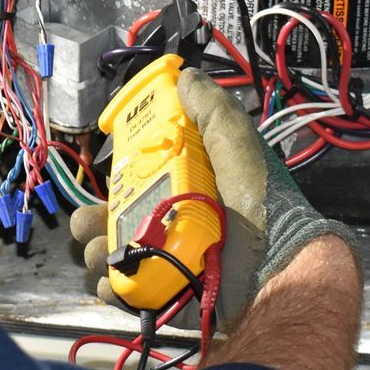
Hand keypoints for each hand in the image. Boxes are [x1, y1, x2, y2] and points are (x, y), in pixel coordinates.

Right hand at [68, 67, 359, 326]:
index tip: (112, 170)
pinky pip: (122, 289)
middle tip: (96, 219)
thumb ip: (211, 108)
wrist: (276, 267)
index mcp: (183, 188)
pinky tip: (116, 278)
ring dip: (96, 251)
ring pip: (108, 254)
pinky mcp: (163, 293)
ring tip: (107, 251)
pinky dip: (111, 286)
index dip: (117, 175)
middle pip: (109, 219)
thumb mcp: (236, 142)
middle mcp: (169, 224)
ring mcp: (164, 261)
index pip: (134, 179)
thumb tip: (186, 76)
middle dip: (92, 219)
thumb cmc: (259, 202)